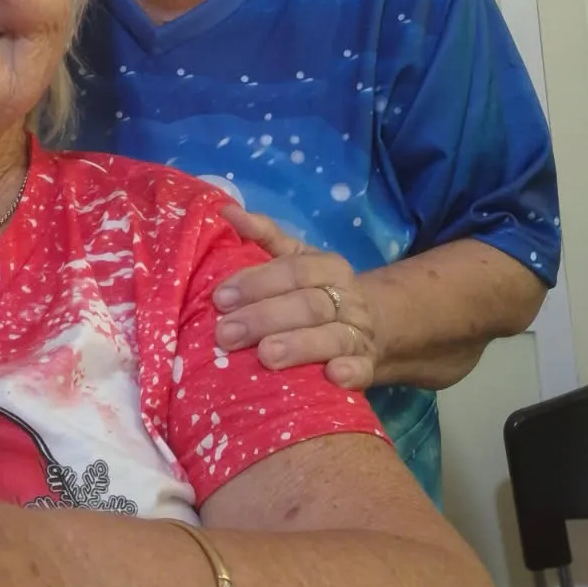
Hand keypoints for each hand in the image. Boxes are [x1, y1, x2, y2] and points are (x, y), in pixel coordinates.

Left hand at [214, 208, 376, 390]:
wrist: (364, 325)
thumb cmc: (313, 290)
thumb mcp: (293, 260)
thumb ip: (263, 236)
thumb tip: (225, 210)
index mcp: (328, 267)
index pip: (294, 270)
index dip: (257, 283)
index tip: (220, 299)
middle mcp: (347, 298)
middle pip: (308, 305)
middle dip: (265, 318)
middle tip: (226, 334)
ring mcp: (360, 333)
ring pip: (333, 337)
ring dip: (299, 346)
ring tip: (265, 356)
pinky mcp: (367, 365)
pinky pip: (363, 369)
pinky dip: (350, 372)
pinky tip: (332, 376)